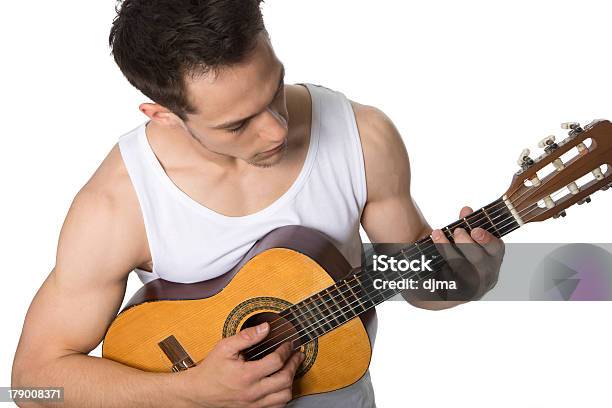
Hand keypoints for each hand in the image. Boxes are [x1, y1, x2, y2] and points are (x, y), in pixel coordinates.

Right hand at [180, 322, 304, 407]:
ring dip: (291, 381)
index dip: (286, 350)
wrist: (198, 392)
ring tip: (291, 368)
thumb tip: (265, 328)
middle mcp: (252, 392)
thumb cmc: (210, 370)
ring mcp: (254, 404)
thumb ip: (246, 336)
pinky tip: (282, 384)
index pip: (276, 362)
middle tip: (297, 354)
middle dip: (294, 364)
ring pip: (284, 396)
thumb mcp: (225, 347)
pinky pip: (277, 406)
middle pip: (285, 380)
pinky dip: (283, 395)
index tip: (288, 344)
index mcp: (246, 375)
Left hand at [430, 206, 504, 300]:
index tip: (474, 229)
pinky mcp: (456, 296)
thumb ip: (466, 224)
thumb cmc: (453, 256)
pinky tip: (430, 252)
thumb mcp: (461, 239)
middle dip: (468, 245)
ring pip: (464, 272)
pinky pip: (449, 281)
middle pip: (481, 262)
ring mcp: (473, 289)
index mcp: (492, 260)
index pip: (496, 249)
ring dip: (450, 251)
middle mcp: (487, 276)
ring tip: (438, 235)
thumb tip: (466, 209)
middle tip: (456, 231)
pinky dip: (439, 264)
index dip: (487, 239)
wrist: (435, 284)